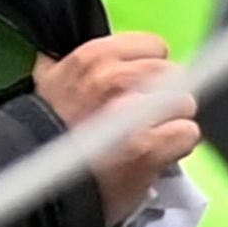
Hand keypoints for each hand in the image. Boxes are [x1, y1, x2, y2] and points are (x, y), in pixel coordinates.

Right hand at [32, 32, 202, 222]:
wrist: (39, 180)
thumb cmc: (47, 135)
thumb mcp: (51, 82)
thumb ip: (82, 66)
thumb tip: (106, 55)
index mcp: (93, 58)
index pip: (154, 46)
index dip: (152, 70)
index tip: (141, 88)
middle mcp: (114, 79)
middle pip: (175, 75)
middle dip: (166, 96)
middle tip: (146, 118)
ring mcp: (133, 112)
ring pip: (185, 104)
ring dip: (173, 122)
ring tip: (148, 136)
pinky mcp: (148, 147)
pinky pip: (188, 133)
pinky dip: (178, 147)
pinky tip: (156, 154)